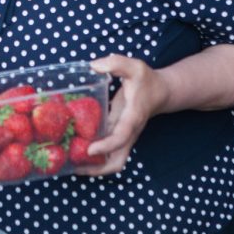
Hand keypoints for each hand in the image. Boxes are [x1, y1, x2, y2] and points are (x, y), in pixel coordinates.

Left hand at [75, 55, 169, 176]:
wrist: (162, 92)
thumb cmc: (146, 80)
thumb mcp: (134, 66)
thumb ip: (116, 63)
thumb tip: (93, 66)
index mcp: (133, 117)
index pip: (122, 137)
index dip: (106, 145)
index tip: (90, 149)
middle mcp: (129, 132)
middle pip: (118, 162)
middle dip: (97, 169)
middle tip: (75, 166)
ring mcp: (124, 137)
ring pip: (113, 162)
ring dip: (94, 167)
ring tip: (71, 164)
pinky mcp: (119, 136)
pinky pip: (108, 153)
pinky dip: (94, 157)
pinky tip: (76, 150)